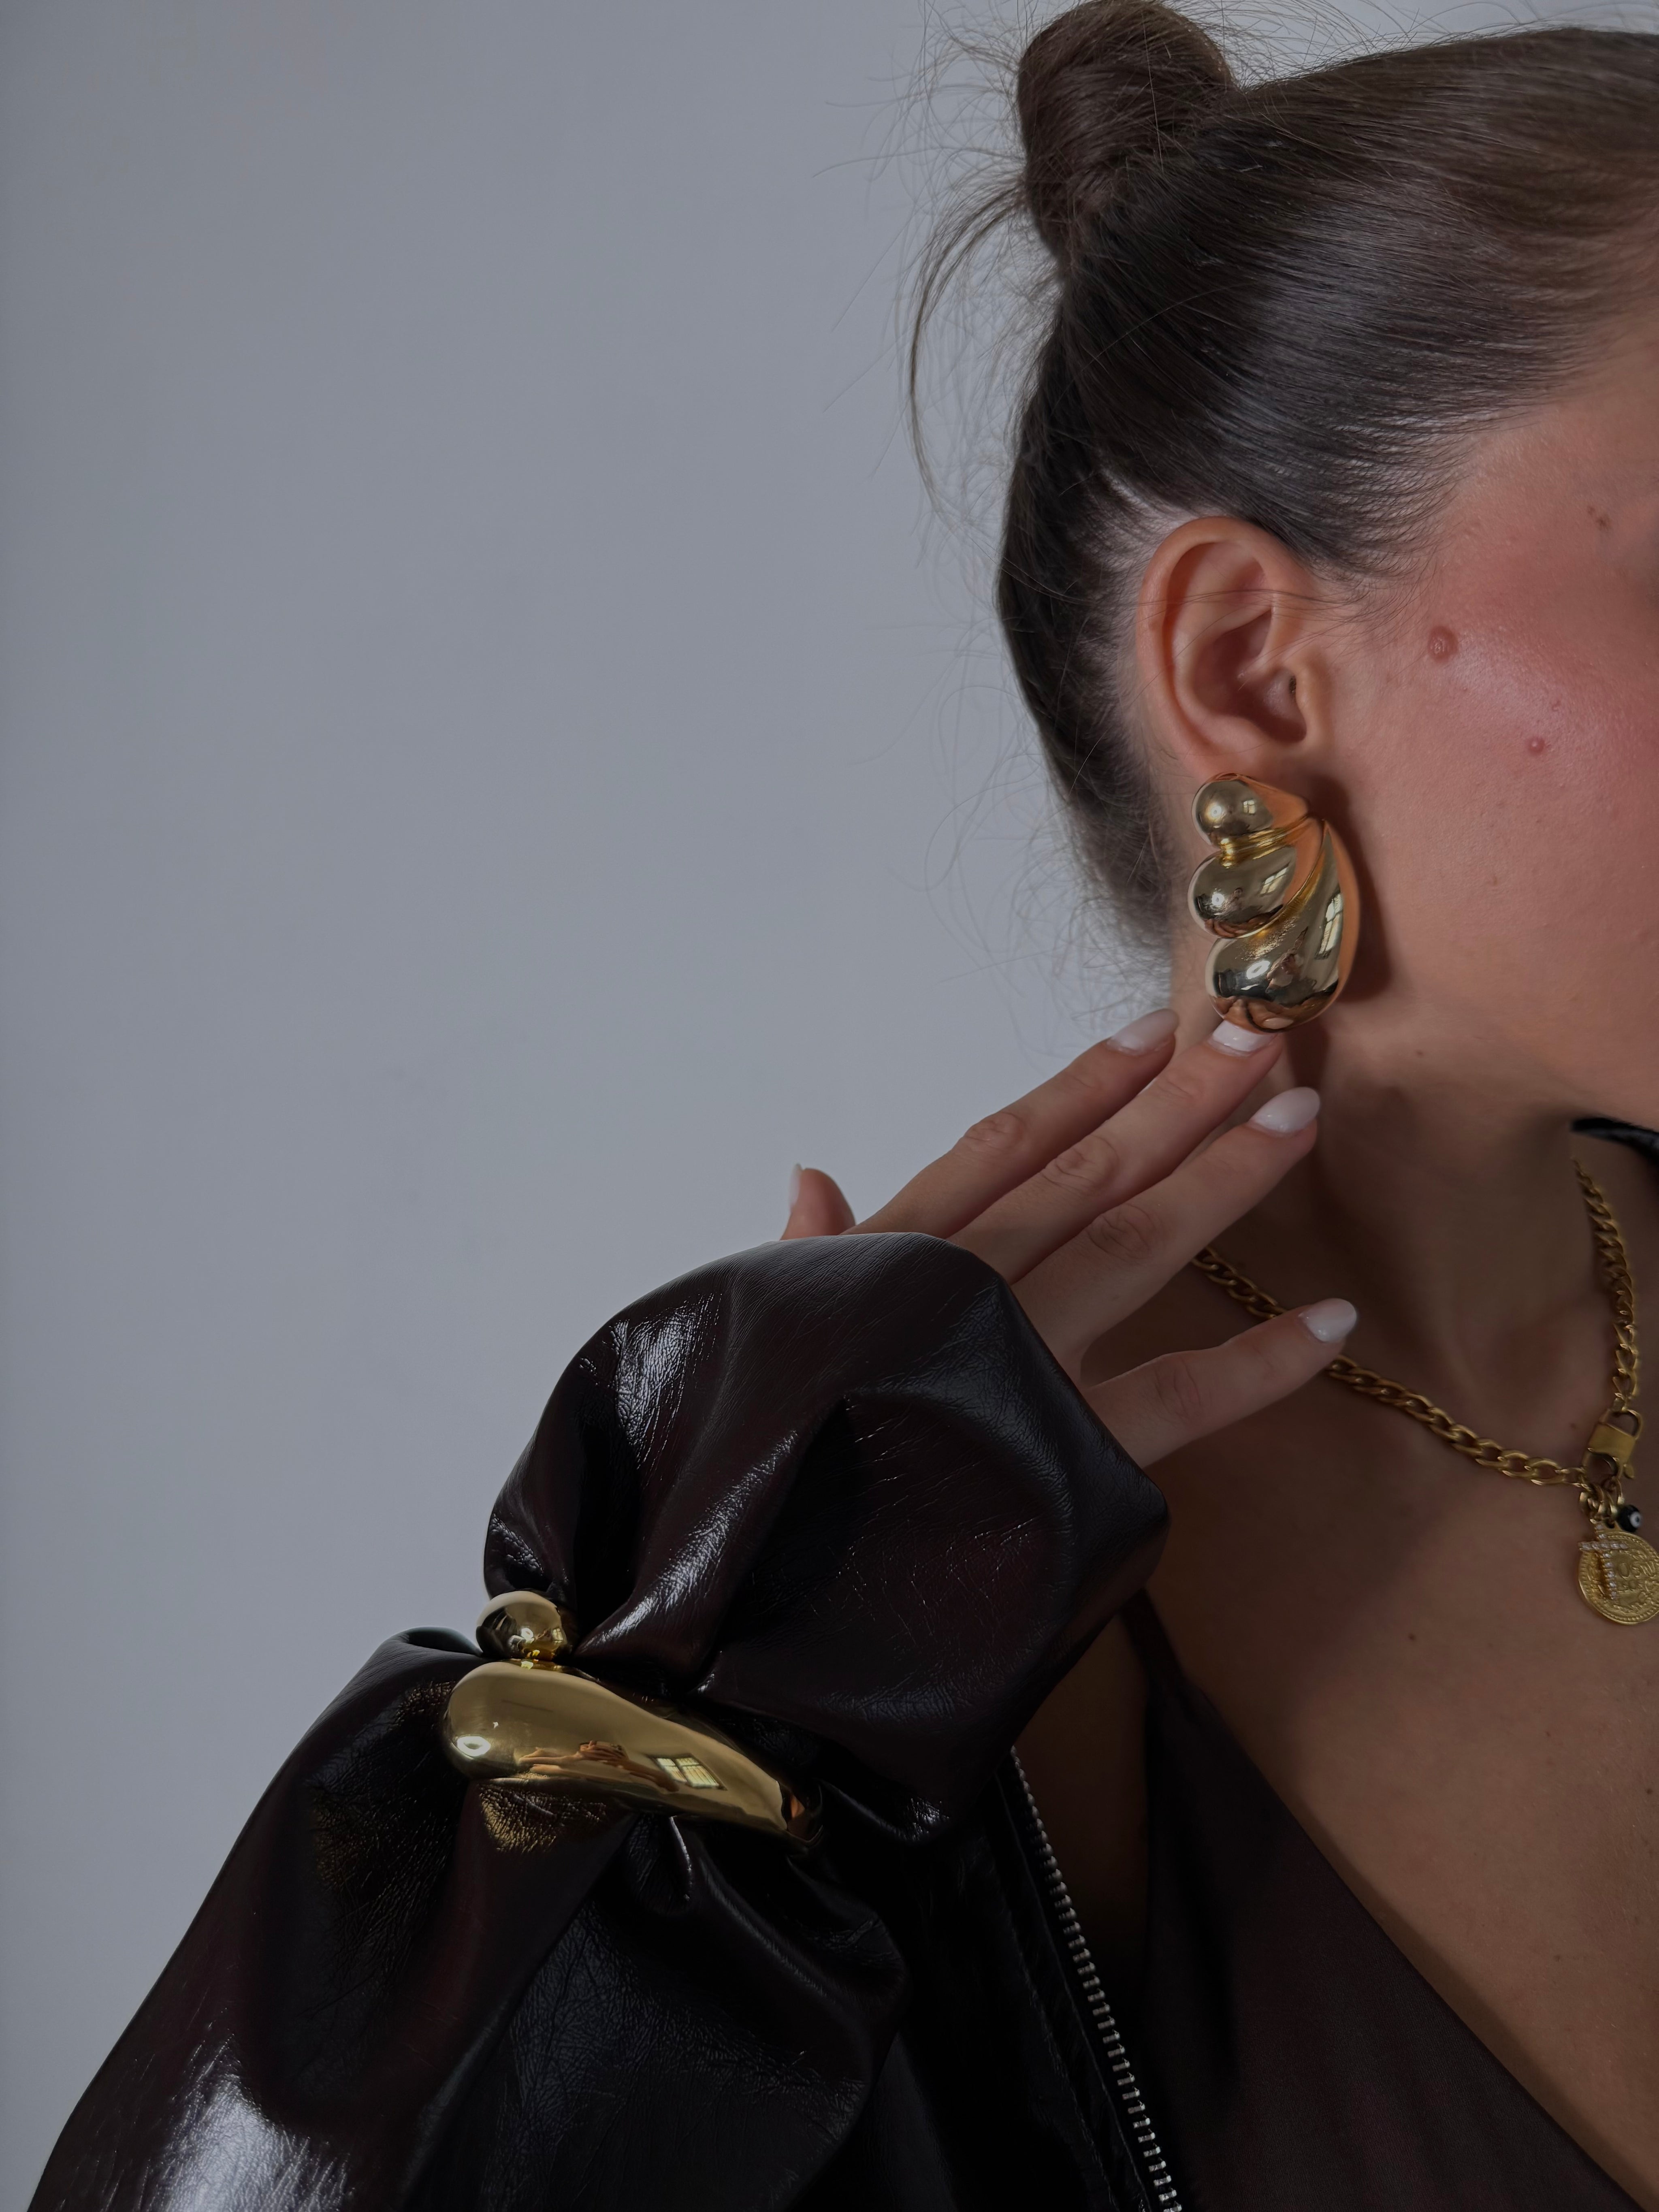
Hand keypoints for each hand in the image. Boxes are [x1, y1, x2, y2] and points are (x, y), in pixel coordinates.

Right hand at [780, 1011, 1353, 1467]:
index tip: (1150, 1028)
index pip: (1005, 1148)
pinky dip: (1262, 1363)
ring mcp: (1018, 1368)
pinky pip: (1181, 1399)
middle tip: (1257, 1038)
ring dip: (1224, 1179)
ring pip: (1136, 1249)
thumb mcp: (770, 1328)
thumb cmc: (762, 1453)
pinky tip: (1333, 1322)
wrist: (755, 1573)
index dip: (1082, 1084)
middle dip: (1179, 1102)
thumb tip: (810, 1174)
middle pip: (1089, 1176)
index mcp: (896, 1260)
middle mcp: (964, 1294)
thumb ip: (811, 1253)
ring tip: (1298, 1119)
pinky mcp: (1063, 1455)